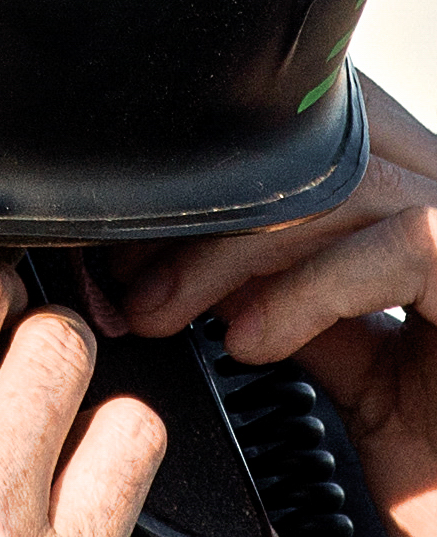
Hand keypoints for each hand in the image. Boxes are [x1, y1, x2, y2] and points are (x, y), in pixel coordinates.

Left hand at [119, 73, 436, 536]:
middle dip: (207, 215)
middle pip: (324, 154)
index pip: (318, 149)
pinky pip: (406, 243)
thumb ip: (315, 314)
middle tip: (128, 286)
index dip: (214, 188)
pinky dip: (312, 287)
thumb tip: (218, 279)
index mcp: (424, 229)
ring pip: (349, 187)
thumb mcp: (366, 387)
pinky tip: (254, 341)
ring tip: (168, 315)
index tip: (128, 255)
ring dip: (234, 252)